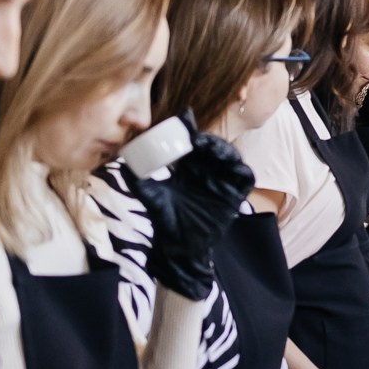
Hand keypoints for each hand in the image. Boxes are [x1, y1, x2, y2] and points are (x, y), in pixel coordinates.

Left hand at [122, 120, 254, 301]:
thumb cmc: (167, 222)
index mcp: (189, 168)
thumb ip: (140, 181)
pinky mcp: (235, 195)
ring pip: (231, 157)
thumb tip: (124, 163)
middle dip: (207, 139)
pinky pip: (245, 177)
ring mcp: (223, 182)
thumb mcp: (152, 197)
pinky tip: (233, 165)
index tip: (182, 121)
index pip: (193, 144)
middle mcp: (208, 171)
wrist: (179, 248)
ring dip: (223, 149)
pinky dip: (242, 168)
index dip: (190, 131)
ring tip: (209, 148)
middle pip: (213, 147)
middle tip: (195, 137)